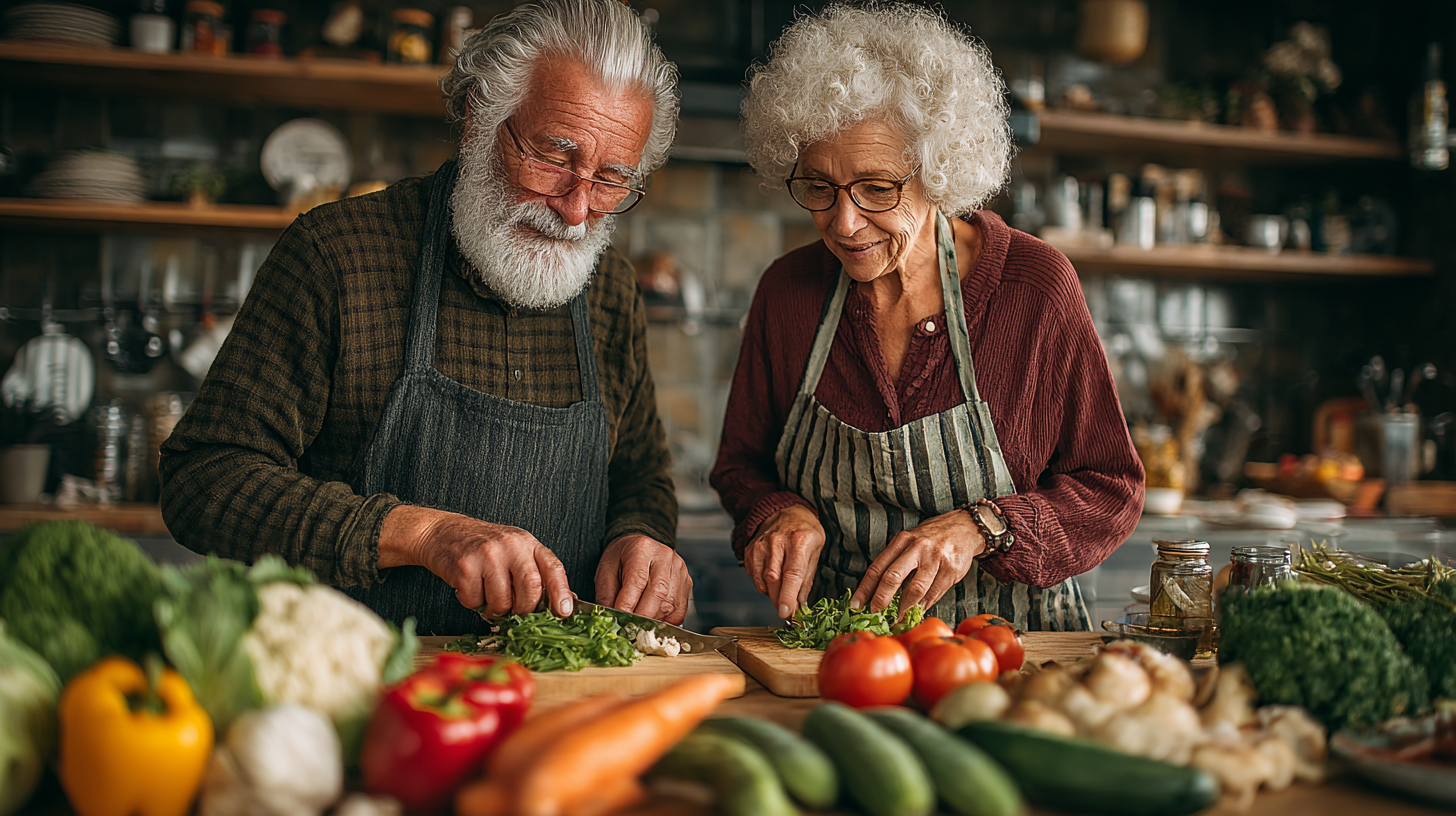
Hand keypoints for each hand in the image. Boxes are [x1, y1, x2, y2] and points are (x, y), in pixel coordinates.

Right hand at [380, 506, 573, 618]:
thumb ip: (531, 570)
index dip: (561, 593)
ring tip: (487, 594)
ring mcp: (487, 555)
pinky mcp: (465, 567)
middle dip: (524, 609)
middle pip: (530, 589)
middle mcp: (510, 546)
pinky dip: (472, 603)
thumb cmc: (482, 547)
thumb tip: (552, 606)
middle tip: (515, 611)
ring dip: (495, 609)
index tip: (564, 612)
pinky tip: (469, 587)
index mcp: (527, 543)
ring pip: (502, 602)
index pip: (553, 568)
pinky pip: (475, 602)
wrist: (442, 532)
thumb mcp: (513, 550)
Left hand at [595, 535, 691, 624]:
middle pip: (658, 593)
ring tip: (639, 625)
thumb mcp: (606, 570)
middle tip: (629, 628)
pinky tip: (653, 620)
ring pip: (669, 605)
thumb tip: (611, 618)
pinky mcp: (686, 583)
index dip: (628, 604)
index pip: (637, 580)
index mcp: (642, 550)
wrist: (640, 547)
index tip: (619, 619)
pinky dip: (665, 621)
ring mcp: (679, 571)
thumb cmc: (622, 558)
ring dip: (653, 620)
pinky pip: (679, 611)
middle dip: (642, 616)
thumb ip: (607, 594)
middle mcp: (665, 558)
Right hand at [744, 504, 825, 619]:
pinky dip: (763, 584)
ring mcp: (761, 545)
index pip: (792, 574)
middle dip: (780, 600)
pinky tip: (772, 578)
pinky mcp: (750, 550)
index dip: (788, 596)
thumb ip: (807, 578)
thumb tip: (800, 604)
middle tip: (788, 610)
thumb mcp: (816, 551)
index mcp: (799, 541)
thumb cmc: (805, 532)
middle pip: (774, 580)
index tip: (787, 613)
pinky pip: (754, 576)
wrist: (785, 511)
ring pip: (762, 580)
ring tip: (782, 591)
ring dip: (772, 593)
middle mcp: (777, 542)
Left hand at [851, 509, 984, 612]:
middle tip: (875, 614)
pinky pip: (933, 594)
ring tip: (898, 618)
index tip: (856, 606)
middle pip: (893, 577)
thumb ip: (895, 562)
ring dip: (905, 608)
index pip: (877, 567)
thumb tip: (876, 593)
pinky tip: (916, 611)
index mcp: (902, 540)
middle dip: (881, 600)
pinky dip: (923, 606)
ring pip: (916, 590)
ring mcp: (935, 559)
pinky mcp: (951, 570)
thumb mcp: (910, 542)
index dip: (865, 589)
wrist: (965, 528)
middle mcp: (917, 547)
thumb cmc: (931, 538)